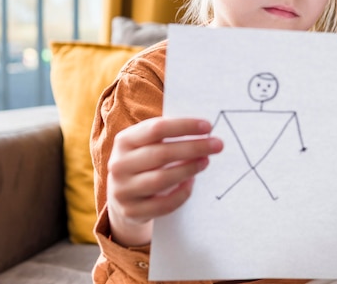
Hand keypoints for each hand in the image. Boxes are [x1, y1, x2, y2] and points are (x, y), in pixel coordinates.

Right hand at [106, 117, 222, 246]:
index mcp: (124, 141)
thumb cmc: (144, 162)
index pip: (156, 128)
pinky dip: (181, 193)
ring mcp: (123, 190)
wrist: (122, 196)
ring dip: (189, 169)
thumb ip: (168, 135)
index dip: (184, 126)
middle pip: (161, 154)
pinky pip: (164, 204)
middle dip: (193, 148)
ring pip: (162, 179)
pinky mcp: (132, 211)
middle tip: (217, 145)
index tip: (208, 126)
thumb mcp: (147, 144)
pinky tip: (192, 182)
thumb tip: (203, 130)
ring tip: (206, 161)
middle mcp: (119, 165)